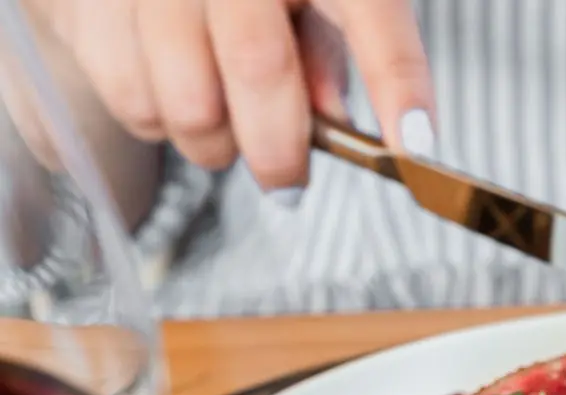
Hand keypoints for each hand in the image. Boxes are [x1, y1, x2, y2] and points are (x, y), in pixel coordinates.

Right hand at [24, 0, 433, 201]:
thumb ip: (331, 51)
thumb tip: (335, 122)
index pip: (371, 14)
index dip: (399, 86)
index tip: (417, 150)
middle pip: (258, 66)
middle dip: (279, 150)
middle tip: (287, 180)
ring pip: (183, 96)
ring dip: (211, 142)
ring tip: (221, 130)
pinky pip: (121, 88)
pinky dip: (152, 118)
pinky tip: (166, 93)